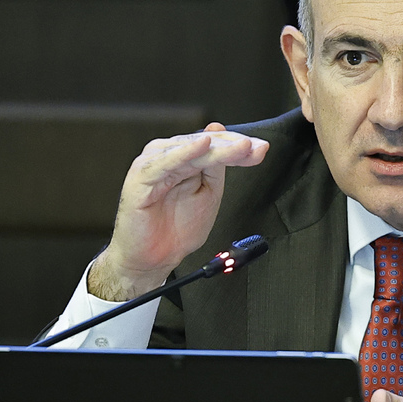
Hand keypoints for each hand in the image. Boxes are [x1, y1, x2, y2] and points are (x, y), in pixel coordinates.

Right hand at [88, 123, 268, 299]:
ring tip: (240, 147)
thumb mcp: (209, 194)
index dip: (239, 145)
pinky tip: (202, 145)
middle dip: (233, 145)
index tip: (261, 149)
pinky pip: (165, 161)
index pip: (215, 144)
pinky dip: (184, 152)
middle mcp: (169, 156)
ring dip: (218, 147)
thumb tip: (233, 142)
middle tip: (254, 148)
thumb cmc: (176, 228)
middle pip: (205, 143)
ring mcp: (154, 164)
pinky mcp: (140, 177)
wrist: (153, 258)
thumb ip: (218, 168)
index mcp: (185, 158)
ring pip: (191, 149)